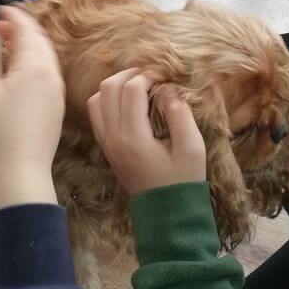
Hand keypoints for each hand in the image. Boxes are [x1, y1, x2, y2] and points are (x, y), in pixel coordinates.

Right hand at [0, 5, 64, 208]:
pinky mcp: (55, 105)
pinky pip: (46, 72)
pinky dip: (33, 61)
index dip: (12, 15)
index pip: (27, 29)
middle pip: (39, 40)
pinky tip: (18, 71)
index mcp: (34, 66)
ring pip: (45, 56)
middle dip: (21, 27)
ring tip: (7, 44)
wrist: (22, 169)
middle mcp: (51, 74)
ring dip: (28, 44)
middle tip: (0, 24)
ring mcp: (56, 90)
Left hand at [87, 70, 205, 196]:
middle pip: (108, 88)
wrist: (165, 214)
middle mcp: (113, 138)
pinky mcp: (106, 147)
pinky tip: (129, 102)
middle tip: (151, 75)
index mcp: (133, 137)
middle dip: (130, 74)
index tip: (166, 76)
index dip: (149, 76)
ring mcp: (106, 143)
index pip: (131, 90)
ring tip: (139, 85)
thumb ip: (180, 114)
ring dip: (116, 85)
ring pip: (97, 99)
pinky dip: (108, 100)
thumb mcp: (192, 148)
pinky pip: (97, 114)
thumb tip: (168, 89)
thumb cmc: (183, 181)